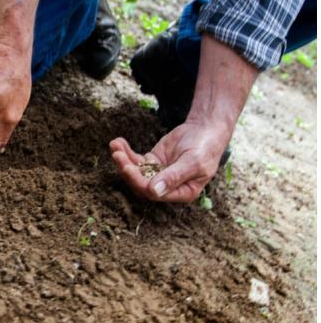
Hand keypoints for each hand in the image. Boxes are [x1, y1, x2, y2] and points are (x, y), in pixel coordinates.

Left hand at [109, 118, 231, 202]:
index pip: (154, 193)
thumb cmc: (205, 147)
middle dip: (127, 170)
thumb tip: (154, 192)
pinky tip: (118, 142)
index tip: (128, 168)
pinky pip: (136, 160)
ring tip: (115, 145)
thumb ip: (174, 177)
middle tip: (117, 155)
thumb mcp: (193, 162)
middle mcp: (167, 187)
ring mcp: (158, 174)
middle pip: (141, 183)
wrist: (206, 129)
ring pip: (136, 172)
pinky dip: (126, 152)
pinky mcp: (153, 161)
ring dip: (123, 160)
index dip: (139, 182)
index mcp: (181, 192)